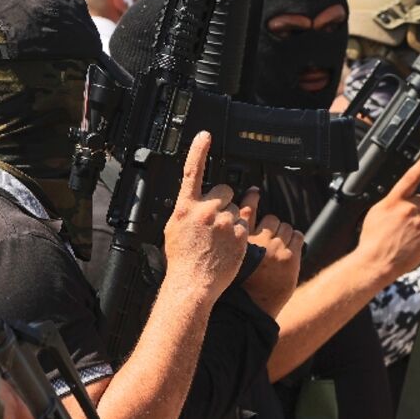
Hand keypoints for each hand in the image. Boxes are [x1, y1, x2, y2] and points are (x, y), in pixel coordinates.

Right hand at [163, 132, 248, 301]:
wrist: (193, 283)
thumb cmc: (181, 259)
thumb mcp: (174, 228)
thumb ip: (186, 210)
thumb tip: (194, 201)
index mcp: (186, 207)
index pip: (193, 171)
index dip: (199, 150)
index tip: (205, 135)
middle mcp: (206, 210)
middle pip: (224, 190)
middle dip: (222, 200)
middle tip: (215, 221)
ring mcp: (225, 221)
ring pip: (236, 208)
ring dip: (231, 218)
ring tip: (220, 238)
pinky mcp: (240, 233)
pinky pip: (245, 224)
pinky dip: (239, 232)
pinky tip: (228, 245)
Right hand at [241, 193, 301, 318]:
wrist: (251, 308)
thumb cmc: (237, 286)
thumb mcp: (227, 259)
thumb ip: (232, 240)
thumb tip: (234, 222)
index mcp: (241, 240)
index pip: (247, 209)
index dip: (252, 197)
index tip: (254, 191)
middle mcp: (258, 241)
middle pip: (271, 218)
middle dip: (272, 225)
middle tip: (270, 237)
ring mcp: (276, 249)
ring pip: (286, 227)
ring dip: (284, 233)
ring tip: (279, 245)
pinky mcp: (290, 257)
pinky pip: (298, 236)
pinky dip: (295, 239)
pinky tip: (290, 246)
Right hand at [354, 151, 419, 278]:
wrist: (376, 262)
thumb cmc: (372, 241)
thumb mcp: (375, 214)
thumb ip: (391, 204)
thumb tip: (400, 202)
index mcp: (393, 201)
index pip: (410, 177)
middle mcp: (409, 209)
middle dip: (417, 208)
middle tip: (406, 221)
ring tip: (407, 235)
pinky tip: (414, 242)